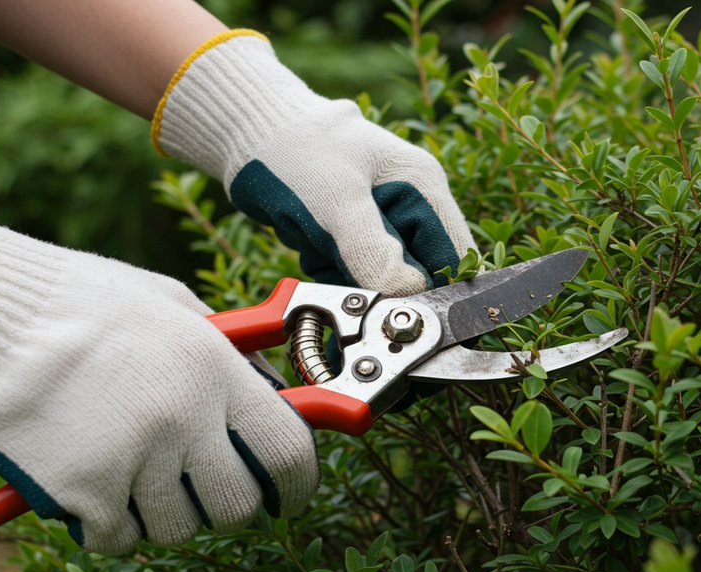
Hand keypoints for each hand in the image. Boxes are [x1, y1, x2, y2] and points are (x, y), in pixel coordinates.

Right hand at [0, 194, 316, 553]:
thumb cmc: (78, 302)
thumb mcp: (173, 306)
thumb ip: (227, 355)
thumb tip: (273, 395)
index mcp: (214, 369)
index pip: (288, 450)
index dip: (299, 484)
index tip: (291, 497)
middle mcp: (184, 418)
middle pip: (236, 505)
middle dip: (225, 505)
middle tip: (200, 488)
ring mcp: (135, 459)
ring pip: (177, 529)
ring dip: (161, 513)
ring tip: (131, 472)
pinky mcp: (85, 493)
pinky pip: (118, 540)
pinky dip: (108, 526)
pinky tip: (91, 486)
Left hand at [152, 30, 477, 295]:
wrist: (244, 131)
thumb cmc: (294, 151)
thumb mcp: (336, 202)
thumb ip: (373, 252)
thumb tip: (407, 296)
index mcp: (422, 186)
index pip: (456, 255)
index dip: (438, 290)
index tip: (402, 311)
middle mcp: (409, 203)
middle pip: (418, 272)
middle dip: (381, 284)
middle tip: (342, 268)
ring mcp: (379, 219)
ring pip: (382, 278)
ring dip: (350, 279)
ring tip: (319, 249)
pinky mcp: (350, 233)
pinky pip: (352, 272)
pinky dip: (331, 273)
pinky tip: (311, 249)